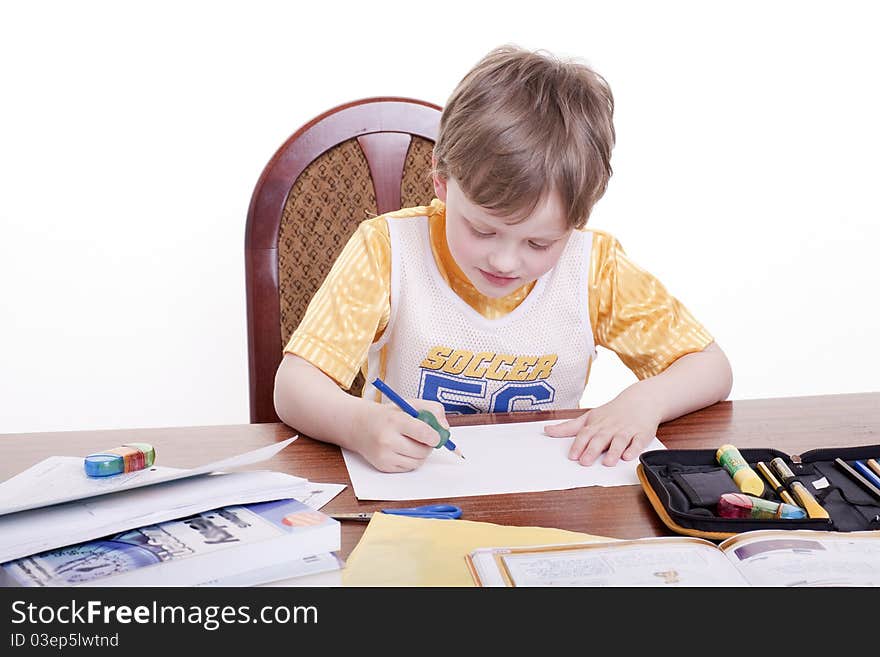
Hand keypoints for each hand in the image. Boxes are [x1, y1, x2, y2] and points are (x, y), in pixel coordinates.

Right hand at [353, 398, 449, 472]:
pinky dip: (411, 460)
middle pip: (423, 450)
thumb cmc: (389, 415)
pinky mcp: (383, 466)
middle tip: (424, 437)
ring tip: (412, 442)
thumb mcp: (410, 404)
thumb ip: (433, 411)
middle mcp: (387, 439)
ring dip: (421, 454)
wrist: (359, 425)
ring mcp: (384, 454)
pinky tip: (403, 449)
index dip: (435, 436)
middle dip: (428, 445)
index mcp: (395, 420)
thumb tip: (445, 429)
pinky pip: (408, 468)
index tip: (436, 435)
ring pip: (418, 462)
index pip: (424, 433)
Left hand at [543, 392, 661, 465]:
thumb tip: (547, 431)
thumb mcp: (589, 417)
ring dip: (613, 451)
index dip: (578, 445)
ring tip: (607, 462)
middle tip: (585, 462)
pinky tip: (628, 456)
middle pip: (600, 438)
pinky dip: (634, 449)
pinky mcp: (642, 434)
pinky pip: (638, 442)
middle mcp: (610, 428)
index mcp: (597, 424)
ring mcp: (627, 430)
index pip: (585, 434)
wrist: (641, 400)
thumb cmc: (611, 412)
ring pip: (619, 441)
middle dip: (592, 450)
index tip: (572, 456)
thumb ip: (568, 427)